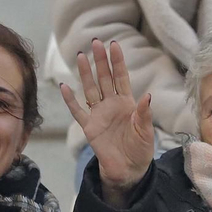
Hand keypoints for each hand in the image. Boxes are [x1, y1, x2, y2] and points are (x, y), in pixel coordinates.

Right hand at [59, 39, 153, 207]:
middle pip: (104, 78)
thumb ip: (144, 114)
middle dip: (100, 60)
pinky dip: (70, 100)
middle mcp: (111, 105)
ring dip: (85, 73)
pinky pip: (77, 112)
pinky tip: (64, 87)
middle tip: (95, 42)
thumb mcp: (146, 132)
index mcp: (126, 103)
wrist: (128, 169)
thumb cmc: (140, 149)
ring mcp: (99, 115)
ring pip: (90, 89)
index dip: (117, 62)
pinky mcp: (89, 128)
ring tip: (79, 56)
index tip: (114, 44)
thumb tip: (147, 96)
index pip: (121, 77)